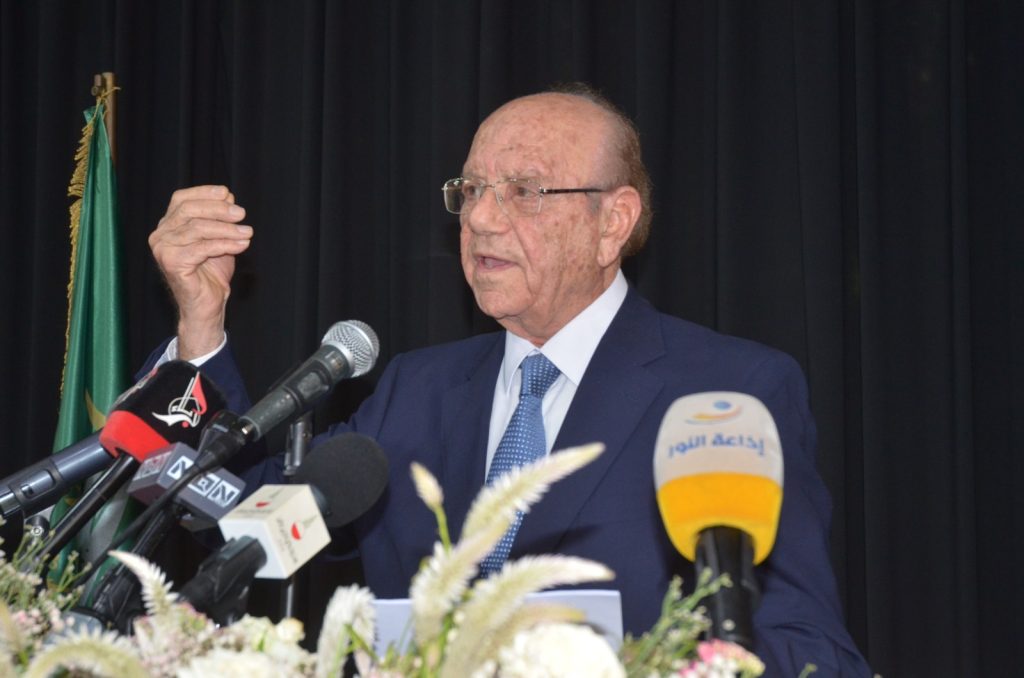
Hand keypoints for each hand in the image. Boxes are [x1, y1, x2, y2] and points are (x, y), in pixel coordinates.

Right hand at [148, 185, 252, 358]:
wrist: (207, 305)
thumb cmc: (211, 273)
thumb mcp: (219, 239)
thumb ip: (220, 218)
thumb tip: (227, 196)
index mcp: (167, 226)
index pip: (181, 199)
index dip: (204, 193)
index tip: (227, 194)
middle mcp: (160, 235)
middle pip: (189, 211)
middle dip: (219, 210)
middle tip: (241, 214)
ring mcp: (163, 250)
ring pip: (198, 229)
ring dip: (227, 229)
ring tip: (247, 233)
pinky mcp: (171, 263)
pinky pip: (203, 248)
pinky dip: (226, 244)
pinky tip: (242, 245)